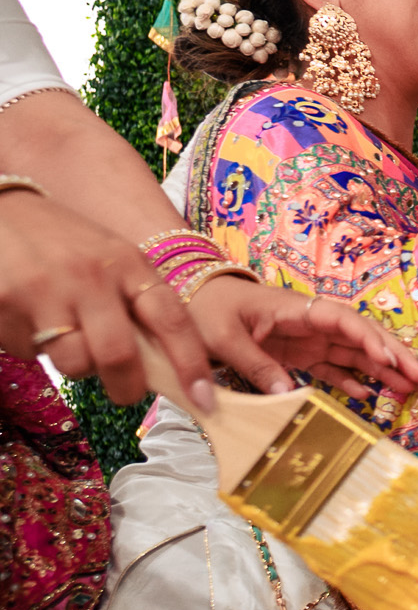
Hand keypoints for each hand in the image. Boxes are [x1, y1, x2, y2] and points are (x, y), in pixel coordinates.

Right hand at [0, 191, 214, 408]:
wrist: (3, 209)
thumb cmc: (67, 242)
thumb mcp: (113, 258)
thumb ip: (136, 301)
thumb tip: (165, 364)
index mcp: (129, 264)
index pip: (171, 320)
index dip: (191, 364)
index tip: (205, 399)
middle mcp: (91, 278)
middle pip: (119, 355)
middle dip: (127, 387)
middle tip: (127, 393)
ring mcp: (46, 292)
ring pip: (73, 362)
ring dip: (75, 363)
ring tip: (65, 334)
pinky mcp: (6, 305)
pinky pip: (28, 351)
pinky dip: (32, 345)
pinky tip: (28, 315)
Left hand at [186, 277, 417, 401]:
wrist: (190, 299)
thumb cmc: (207, 310)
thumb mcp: (225, 337)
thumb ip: (256, 365)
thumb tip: (289, 396)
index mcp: (296, 309)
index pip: (343, 321)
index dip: (369, 339)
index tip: (389, 360)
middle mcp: (310, 323)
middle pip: (360, 336)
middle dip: (393, 354)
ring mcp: (307, 338)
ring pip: (353, 353)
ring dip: (381, 370)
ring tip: (409, 389)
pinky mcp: (298, 353)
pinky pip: (331, 367)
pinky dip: (350, 380)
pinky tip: (367, 395)